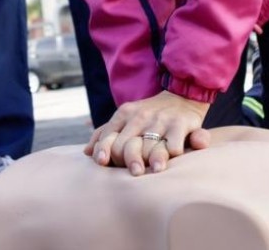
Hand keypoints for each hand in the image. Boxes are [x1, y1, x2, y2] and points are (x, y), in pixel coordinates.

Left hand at [84, 90, 210, 174]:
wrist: (182, 97)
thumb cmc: (149, 115)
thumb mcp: (126, 117)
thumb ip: (106, 133)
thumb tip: (87, 152)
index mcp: (125, 114)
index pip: (108, 135)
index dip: (104, 151)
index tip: (103, 163)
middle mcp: (141, 116)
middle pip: (126, 145)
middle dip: (128, 160)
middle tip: (135, 172)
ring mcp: (160, 120)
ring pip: (149, 147)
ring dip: (152, 160)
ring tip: (154, 170)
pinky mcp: (180, 124)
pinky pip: (173, 146)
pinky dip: (172, 154)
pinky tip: (173, 159)